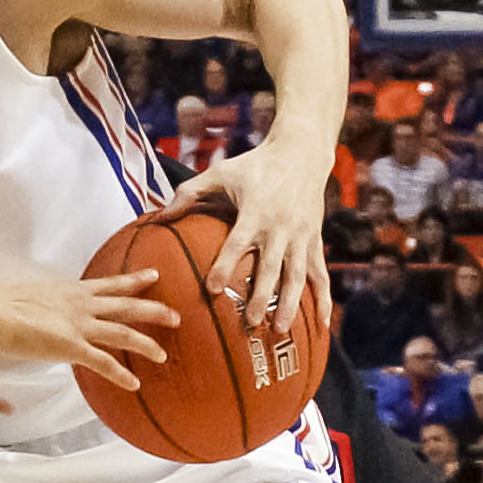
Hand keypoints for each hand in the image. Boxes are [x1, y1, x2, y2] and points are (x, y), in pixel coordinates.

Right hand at [0, 268, 172, 391]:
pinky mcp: (70, 346)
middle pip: (126, 304)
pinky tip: (133, 384)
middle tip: (176, 315)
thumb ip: (41, 301)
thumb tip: (40, 308)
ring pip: (123, 332)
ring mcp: (78, 324)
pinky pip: (103, 362)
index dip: (133, 279)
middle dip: (153, 309)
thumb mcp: (26, 295)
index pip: (108, 283)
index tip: (153, 275)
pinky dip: (120, 374)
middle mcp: (79, 303)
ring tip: (163, 354)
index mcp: (69, 289)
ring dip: (146, 343)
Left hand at [153, 137, 330, 328]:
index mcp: (255, 212)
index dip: (225, 265)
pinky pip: (321, 273)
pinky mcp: (315, 240)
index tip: (212, 289)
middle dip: (261, 296)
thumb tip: (158, 216)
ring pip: (297, 275)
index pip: (238, 243)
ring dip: (290, 303)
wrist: (302, 153)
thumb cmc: (255, 164)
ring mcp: (301, 235)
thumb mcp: (221, 171)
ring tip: (279, 329)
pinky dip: (324, 298)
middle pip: (270, 267)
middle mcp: (280, 227)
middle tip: (249, 322)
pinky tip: (322, 323)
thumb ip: (189, 192)